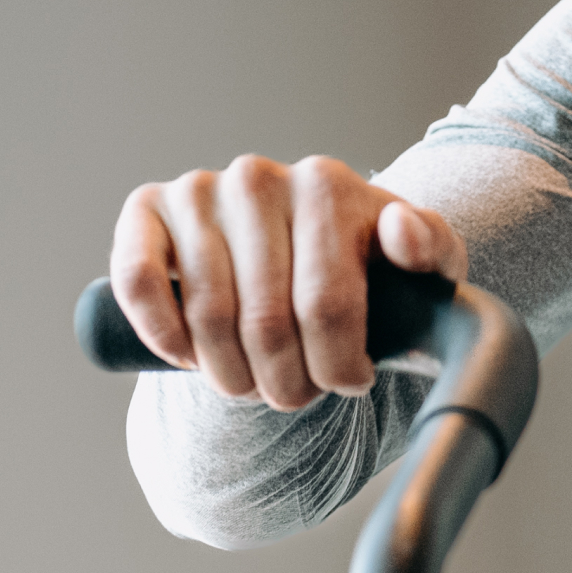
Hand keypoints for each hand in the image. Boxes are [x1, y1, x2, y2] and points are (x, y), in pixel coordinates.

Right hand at [110, 155, 465, 410]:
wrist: (295, 244)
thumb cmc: (363, 264)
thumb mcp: (418, 263)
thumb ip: (432, 249)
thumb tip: (401, 230)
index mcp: (328, 185)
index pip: (327, 306)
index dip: (335, 367)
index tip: (347, 383)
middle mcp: (259, 178)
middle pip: (266, 323)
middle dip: (284, 382)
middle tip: (295, 394)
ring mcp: (198, 190)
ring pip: (206, 317)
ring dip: (229, 375)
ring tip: (253, 383)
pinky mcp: (146, 210)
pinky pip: (139, 285)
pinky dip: (164, 336)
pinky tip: (190, 356)